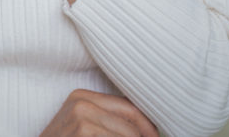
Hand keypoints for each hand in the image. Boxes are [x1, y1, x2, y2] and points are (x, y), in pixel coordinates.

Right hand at [40, 89, 157, 136]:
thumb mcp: (83, 128)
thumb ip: (107, 121)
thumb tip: (145, 126)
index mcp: (82, 96)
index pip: (128, 105)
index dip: (147, 124)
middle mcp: (81, 101)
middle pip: (132, 116)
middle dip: (147, 134)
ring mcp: (81, 115)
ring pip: (129, 133)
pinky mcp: (82, 129)